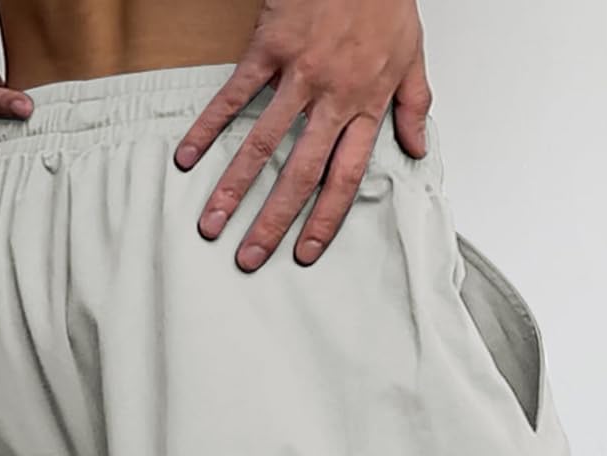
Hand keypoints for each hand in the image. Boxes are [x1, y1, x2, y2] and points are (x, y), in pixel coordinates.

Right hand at [173, 0, 430, 271]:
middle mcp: (332, 99)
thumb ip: (414, 105)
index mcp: (366, 106)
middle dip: (272, 222)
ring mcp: (299, 74)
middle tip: (248, 257)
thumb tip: (418, 149)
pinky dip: (210, 125)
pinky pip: (236, 93)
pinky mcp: (270, 46)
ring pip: (263, 144)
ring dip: (234, 188)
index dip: (324, 221)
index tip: (303, 253)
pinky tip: (188, 155)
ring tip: (211, 223)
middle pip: (300, 175)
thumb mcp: (413, 53)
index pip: (345, 179)